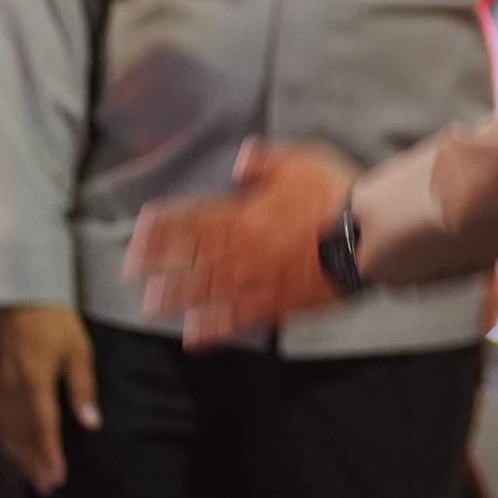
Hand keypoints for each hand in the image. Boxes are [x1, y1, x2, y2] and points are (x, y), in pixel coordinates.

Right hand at [0, 303, 99, 494]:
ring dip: (19, 455)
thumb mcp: (78, 351)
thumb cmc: (57, 321)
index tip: (57, 477)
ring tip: (32, 476)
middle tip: (47, 487)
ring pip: (6, 428)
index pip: (43, 426)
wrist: (23, 294)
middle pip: (22, 433)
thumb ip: (83, 388)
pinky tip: (12, 449)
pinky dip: (4, 437)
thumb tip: (91, 424)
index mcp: (34, 379)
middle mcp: (11, 386)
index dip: (50, 455)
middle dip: (34, 462)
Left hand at [123, 141, 357, 343]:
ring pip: (208, 291)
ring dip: (177, 297)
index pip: (195, 219)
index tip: (139, 230)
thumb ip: (266, 162)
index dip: (165, 225)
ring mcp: (258, 280)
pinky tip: (194, 336)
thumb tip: (240, 160)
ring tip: (151, 306)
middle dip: (159, 263)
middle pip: (192, 257)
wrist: (368, 236)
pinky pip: (239, 319)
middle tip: (129, 271)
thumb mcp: (301, 161)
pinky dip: (214, 329)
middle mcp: (243, 250)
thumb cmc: (336, 194)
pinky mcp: (278, 304)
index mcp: (245, 215)